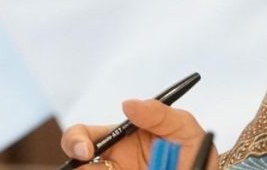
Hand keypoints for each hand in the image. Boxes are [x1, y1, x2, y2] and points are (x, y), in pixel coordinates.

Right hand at [60, 99, 217, 169]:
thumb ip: (159, 114)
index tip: (86, 151)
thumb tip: (127, 103)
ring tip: (117, 169)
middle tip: (86, 161)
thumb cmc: (193, 152)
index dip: (77, 140)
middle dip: (73, 155)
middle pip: (73, 157)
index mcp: (121, 138)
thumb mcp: (184, 129)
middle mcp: (110, 160)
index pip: (84, 134)